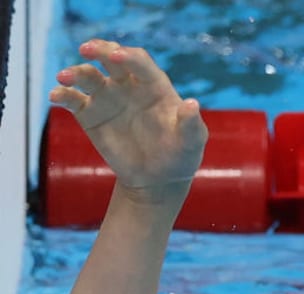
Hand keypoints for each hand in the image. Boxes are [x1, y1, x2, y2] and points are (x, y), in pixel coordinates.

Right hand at [49, 39, 207, 192]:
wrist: (157, 179)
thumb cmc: (180, 156)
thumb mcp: (192, 143)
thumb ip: (191, 124)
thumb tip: (192, 104)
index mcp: (155, 87)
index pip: (140, 63)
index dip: (129, 56)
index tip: (118, 55)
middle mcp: (129, 86)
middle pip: (111, 58)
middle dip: (100, 49)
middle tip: (87, 49)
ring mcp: (108, 98)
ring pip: (88, 76)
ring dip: (75, 73)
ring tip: (64, 78)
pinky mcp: (90, 114)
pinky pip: (72, 99)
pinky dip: (62, 95)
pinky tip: (55, 96)